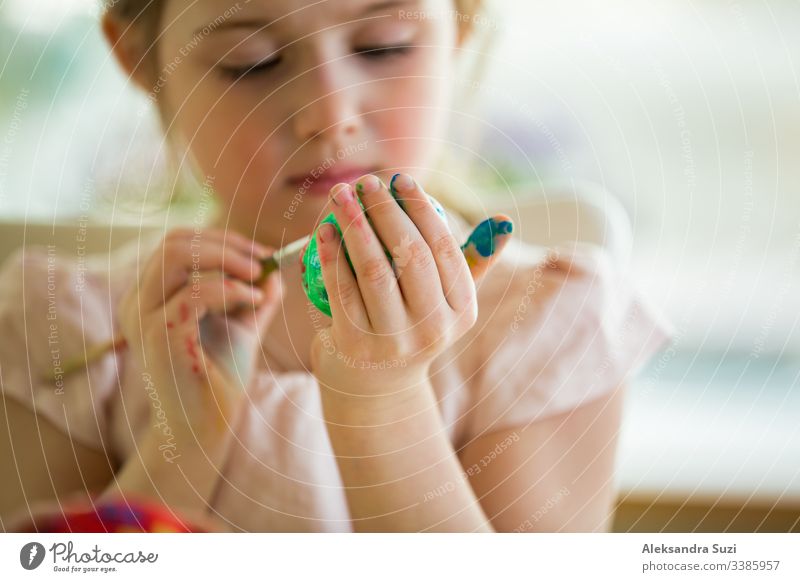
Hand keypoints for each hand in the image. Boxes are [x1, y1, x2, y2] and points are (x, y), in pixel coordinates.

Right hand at [117, 227, 282, 446]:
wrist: (204, 428)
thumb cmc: (217, 380)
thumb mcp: (241, 328)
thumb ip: (254, 298)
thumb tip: (275, 271)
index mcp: (149, 295)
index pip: (178, 243)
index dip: (222, 240)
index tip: (262, 254)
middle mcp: (136, 302)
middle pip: (174, 242)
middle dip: (226, 244)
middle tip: (263, 260)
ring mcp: (142, 317)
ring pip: (178, 255)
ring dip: (227, 258)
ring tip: (259, 277)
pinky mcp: (159, 335)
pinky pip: (196, 292)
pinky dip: (231, 288)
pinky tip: (255, 301)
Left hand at [309, 173, 512, 396]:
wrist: (376, 385)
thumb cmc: (414, 323)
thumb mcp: (449, 301)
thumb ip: (473, 261)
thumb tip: (505, 219)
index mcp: (463, 312)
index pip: (444, 248)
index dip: (421, 209)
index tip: (400, 179)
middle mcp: (434, 329)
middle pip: (411, 256)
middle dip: (386, 211)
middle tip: (366, 182)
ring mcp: (394, 341)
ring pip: (375, 271)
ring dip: (355, 225)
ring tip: (341, 195)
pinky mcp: (356, 346)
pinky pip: (341, 290)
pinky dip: (331, 255)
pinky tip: (325, 229)